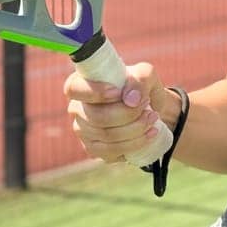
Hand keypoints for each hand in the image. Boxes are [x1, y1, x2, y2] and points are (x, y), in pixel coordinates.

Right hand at [63, 61, 180, 165]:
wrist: (147, 109)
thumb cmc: (139, 87)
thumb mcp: (144, 75)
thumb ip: (140, 79)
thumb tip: (131, 99)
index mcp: (80, 84)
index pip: (74, 88)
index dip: (94, 92)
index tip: (118, 92)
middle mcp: (76, 109)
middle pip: (96, 117)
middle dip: (127, 113)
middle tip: (147, 104)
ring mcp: (83, 132)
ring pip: (107, 135)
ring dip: (135, 128)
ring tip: (153, 117)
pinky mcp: (94, 150)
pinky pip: (112, 151)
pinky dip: (135, 143)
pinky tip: (151, 133)